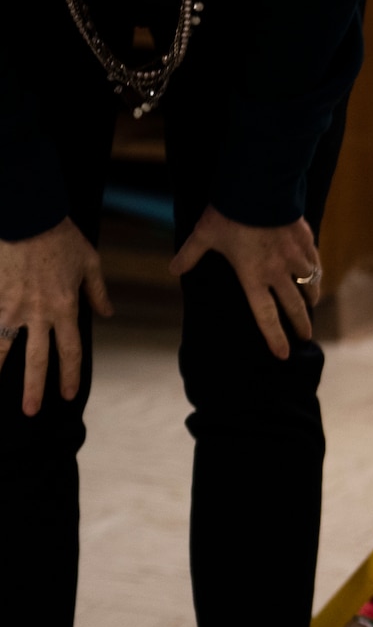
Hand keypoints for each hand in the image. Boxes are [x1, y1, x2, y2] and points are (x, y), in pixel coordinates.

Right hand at [0, 218, 113, 415]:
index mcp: (66, 308)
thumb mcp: (90, 263)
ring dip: (0, 370)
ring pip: (4, 346)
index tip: (67, 395)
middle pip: (38, 358)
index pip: (71, 350)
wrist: (28, 215)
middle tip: (32, 411)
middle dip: (35, 387)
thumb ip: (98, 292)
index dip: (69, 375)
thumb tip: (107, 314)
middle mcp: (39, 313)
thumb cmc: (61, 237)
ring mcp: (12, 305)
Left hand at [167, 206, 319, 358]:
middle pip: (294, 306)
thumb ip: (190, 254)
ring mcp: (295, 257)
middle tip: (307, 337)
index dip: (274, 337)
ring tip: (312, 304)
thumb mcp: (204, 234)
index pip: (265, 315)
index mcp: (253, 276)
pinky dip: (316, 272)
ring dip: (311, 297)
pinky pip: (314, 262)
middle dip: (301, 324)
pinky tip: (316, 274)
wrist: (257, 188)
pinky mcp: (305, 241)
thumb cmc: (228, 213)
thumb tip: (173, 269)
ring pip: (309, 285)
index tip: (284, 354)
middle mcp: (277, 272)